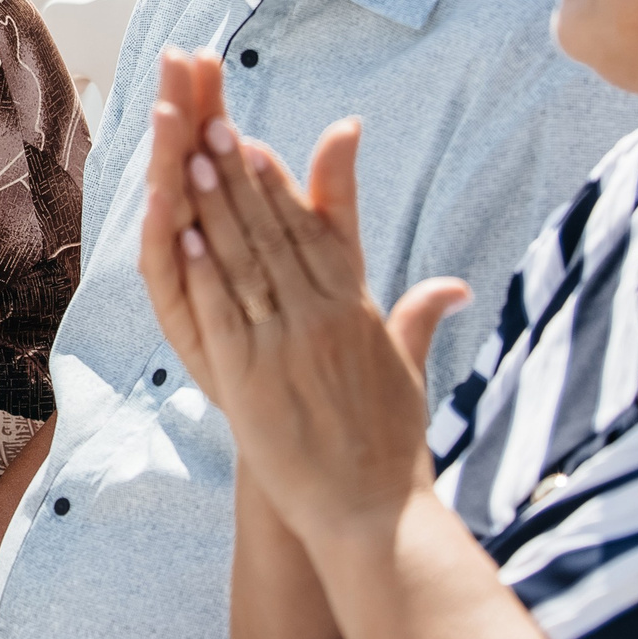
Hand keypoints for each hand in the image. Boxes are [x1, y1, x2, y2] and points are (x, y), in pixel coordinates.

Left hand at [138, 48, 469, 547]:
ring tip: (194, 157)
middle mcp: (324, 316)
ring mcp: (288, 344)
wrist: (376, 515)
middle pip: (276, 232)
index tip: (255, 141)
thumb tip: (454, 285)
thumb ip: (419, 317)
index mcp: (357, 308)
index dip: (281, 184)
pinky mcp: (253, 377)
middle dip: (242, 175)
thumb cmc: (391, 447)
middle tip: (214, 123)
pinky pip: (224, 311)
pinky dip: (203, 269)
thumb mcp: (406, 370)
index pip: (316, 231)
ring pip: (247, 260)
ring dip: (218, 205)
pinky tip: (183, 233)